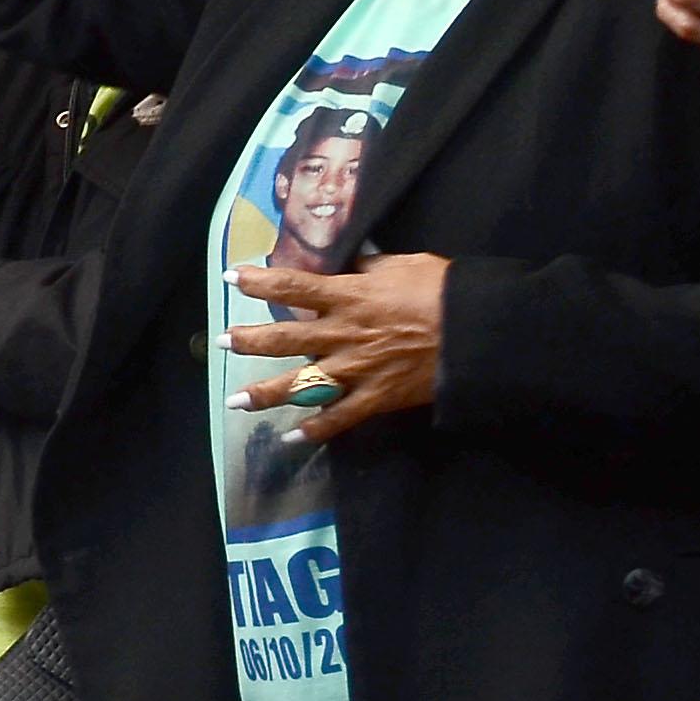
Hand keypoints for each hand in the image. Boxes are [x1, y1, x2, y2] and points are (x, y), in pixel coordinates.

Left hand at [220, 251, 449, 440]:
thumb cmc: (445, 291)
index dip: (258, 282)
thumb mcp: (405, 265)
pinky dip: (315, 430)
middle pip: (284, 339)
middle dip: (248, 341)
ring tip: (235, 402)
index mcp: (350, 296)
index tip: (231, 277)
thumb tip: (351, 262)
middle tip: (220, 341)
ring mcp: (357, 369)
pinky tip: (291, 439)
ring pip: (300, 385)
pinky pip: (338, 419)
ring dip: (265, 394)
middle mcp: (343, 334)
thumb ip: (371, 268)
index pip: (292, 287)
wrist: (480, 333)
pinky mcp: (376, 397)